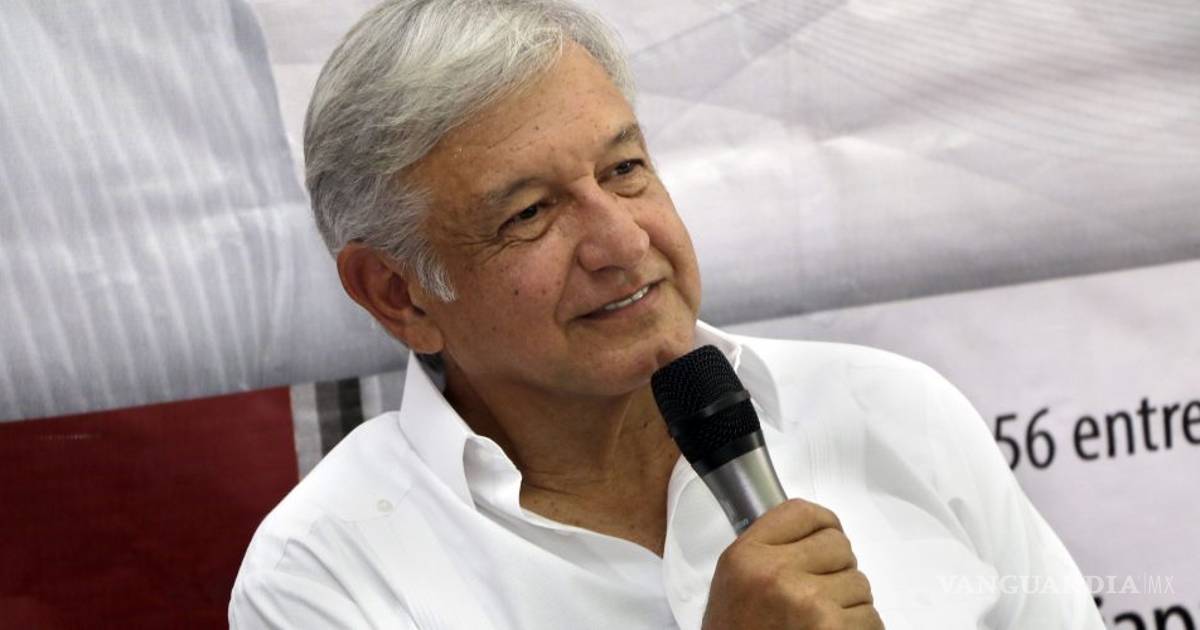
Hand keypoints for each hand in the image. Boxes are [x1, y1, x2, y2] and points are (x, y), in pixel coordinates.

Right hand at [701, 499, 883, 629]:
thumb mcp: (734, 581)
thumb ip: (767, 551)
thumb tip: (819, 531)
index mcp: (747, 556)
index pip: (803, 513)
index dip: (824, 525)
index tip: (826, 539)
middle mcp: (776, 573)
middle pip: (839, 546)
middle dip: (837, 570)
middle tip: (817, 596)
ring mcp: (808, 603)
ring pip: (860, 584)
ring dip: (850, 605)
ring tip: (821, 624)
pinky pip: (872, 618)